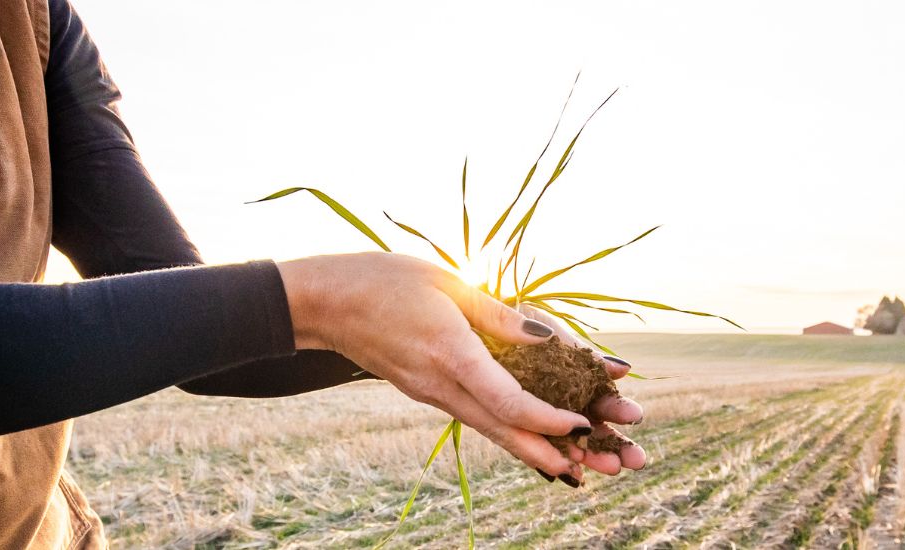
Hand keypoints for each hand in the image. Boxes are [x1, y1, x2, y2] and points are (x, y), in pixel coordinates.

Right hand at [277, 252, 588, 479]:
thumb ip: (497, 313)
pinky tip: (520, 433)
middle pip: (500, 429)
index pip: (505, 399)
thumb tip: (546, 337)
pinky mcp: (422, 390)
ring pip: (485, 427)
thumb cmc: (381, 280)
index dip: (546, 417)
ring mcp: (428, 392)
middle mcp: (439, 383)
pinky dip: (500, 428)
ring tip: (562, 466)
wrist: (322, 303)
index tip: (579, 425)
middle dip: (543, 452)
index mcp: (450, 352)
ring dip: (525, 447)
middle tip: (582, 471)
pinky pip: (469, 415)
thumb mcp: (445, 282)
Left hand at [518, 305, 649, 476]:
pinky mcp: (504, 421)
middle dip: (614, 444)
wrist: (455, 314)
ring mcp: (532, 411)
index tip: (635, 417)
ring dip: (589, 455)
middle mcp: (554, 397)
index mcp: (567, 374)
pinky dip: (548, 459)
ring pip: (564, 440)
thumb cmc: (504, 318)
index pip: (599, 398)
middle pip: (589, 425)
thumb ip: (580, 354)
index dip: (617, 410)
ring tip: (613, 469)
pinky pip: (527, 446)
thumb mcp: (545, 331)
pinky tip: (571, 474)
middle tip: (637, 459)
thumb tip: (623, 370)